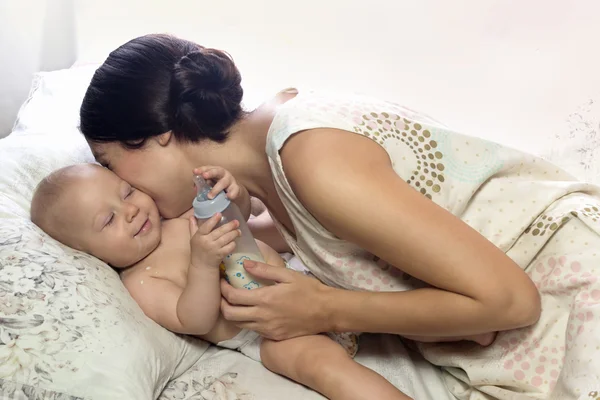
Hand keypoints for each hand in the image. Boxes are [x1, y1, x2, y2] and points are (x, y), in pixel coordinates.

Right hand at [189, 213, 239, 268]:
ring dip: (234, 234)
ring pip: (226, 238)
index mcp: (199, 236)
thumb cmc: (197, 250)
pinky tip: (235, 241)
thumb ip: (193, 227)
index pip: (206, 226)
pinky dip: (233, 243)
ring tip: (238, 231)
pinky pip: (229, 247)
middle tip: (236, 222)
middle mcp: (206, 242)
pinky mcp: (220, 255)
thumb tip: (192, 216)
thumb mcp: (193, 238)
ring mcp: (214, 249)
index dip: (213, 220)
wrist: (201, 266)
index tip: (219, 214)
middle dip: (230, 226)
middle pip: (220, 231)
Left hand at [194, 165, 251, 220]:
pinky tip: (227, 196)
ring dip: (216, 189)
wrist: (234, 190)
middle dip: (210, 173)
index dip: (201, 169)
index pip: (208, 168)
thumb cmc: (219, 185)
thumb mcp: (211, 183)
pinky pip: (235, 190)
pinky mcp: (236, 188)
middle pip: (217, 171)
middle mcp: (223, 174)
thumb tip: (195, 188)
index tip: (195, 171)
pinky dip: (231, 193)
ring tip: (209, 196)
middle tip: (204, 176)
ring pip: (224, 182)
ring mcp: (230, 180)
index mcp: (216, 171)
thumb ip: (202, 184)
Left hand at [220, 261, 335, 339]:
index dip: (223, 288)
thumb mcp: (287, 275)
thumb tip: (245, 264)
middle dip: (222, 304)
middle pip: (230, 315)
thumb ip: (264, 270)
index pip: (232, 297)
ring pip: (240, 325)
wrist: (326, 311)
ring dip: (234, 314)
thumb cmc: (308, 290)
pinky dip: (248, 321)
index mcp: (264, 299)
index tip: (223, 281)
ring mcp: (268, 329)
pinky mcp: (274, 337)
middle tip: (224, 294)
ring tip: (237, 302)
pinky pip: (254, 330)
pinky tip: (253, 311)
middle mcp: (262, 317)